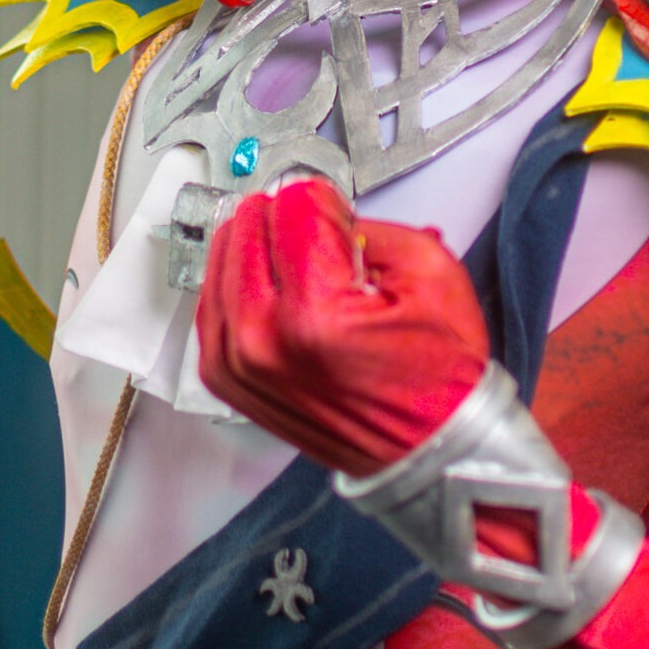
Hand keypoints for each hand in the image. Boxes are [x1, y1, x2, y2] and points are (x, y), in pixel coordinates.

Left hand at [196, 177, 491, 476]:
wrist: (430, 448)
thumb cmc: (436, 382)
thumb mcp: (429, 272)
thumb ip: (369, 223)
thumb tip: (322, 208)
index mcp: (314, 317)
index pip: (292, 208)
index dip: (324, 200)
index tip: (339, 212)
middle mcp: (264, 343)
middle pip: (247, 227)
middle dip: (287, 218)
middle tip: (319, 231)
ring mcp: (238, 364)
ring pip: (222, 258)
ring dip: (257, 245)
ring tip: (297, 256)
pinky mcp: (227, 378)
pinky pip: (211, 300)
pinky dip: (236, 279)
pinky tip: (268, 279)